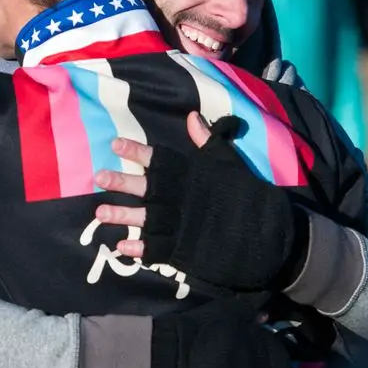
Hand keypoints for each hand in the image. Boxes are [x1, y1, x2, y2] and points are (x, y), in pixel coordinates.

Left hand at [96, 113, 307, 291]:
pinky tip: (122, 246)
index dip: (138, 151)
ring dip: (123, 215)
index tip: (115, 144)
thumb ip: (208, 143)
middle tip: (97, 176)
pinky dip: (140, 249)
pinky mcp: (187, 251)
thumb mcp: (230, 164)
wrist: (270, 236)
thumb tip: (191, 116)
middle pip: (148, 188)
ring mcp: (184, 226)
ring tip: (99, 213)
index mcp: (195, 175)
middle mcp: (185, 199)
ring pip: (147, 219)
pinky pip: (158, 250)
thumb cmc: (248, 196)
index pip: (162, 159)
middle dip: (122, 182)